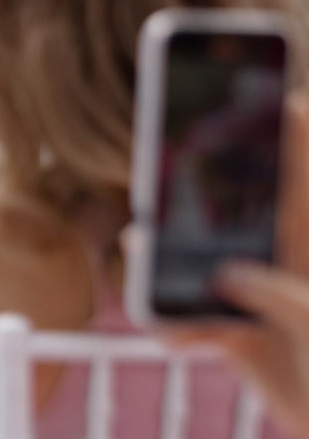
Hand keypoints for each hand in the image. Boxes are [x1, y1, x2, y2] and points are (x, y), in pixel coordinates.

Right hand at [167, 97, 308, 438]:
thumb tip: (229, 277)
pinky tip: (174, 338)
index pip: (303, 178)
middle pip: (238, 207)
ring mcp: (255, 297)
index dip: (294, 134)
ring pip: (200, 260)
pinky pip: (188, 324)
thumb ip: (287, 297)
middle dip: (201, 185)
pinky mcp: (235, 340)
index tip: (280, 98)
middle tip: (168, 160)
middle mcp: (284, 262)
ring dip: (169, 257)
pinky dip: (175, 330)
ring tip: (147, 244)